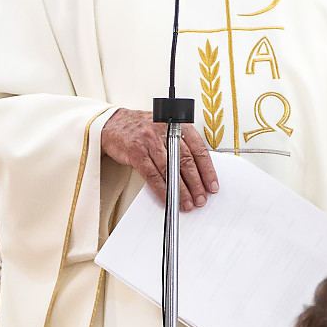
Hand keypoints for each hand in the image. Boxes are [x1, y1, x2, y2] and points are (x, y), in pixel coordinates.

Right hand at [100, 109, 219, 210]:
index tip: (212, 186)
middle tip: (201, 198)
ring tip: (187, 203)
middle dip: (196, 184)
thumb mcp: (167, 131)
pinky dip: (161, 189)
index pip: (198, 149)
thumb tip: (198, 173)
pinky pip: (152, 175)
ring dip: (180, 190)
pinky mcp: (136, 152)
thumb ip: (182, 146)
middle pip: (186, 161)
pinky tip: (168, 198)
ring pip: (170, 169)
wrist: (114, 124)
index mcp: (178, 125)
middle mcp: (166, 131)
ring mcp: (150, 141)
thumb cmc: (143, 129)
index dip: (207, 170)